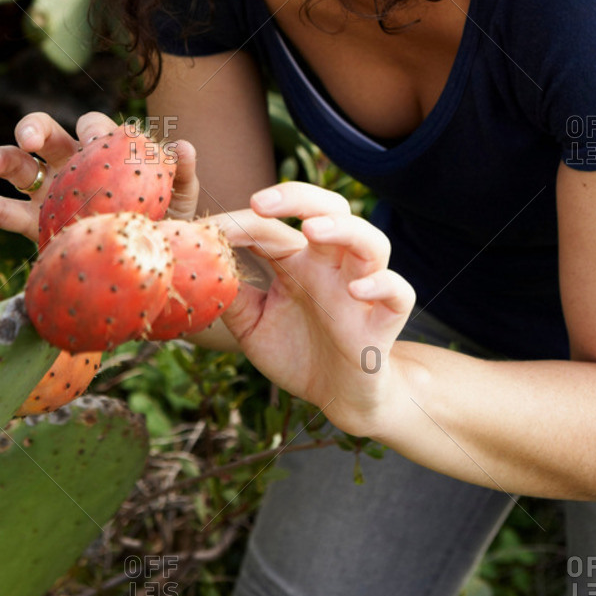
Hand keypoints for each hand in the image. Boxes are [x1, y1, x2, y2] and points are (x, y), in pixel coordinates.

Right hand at [0, 112, 199, 243]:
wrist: (157, 270)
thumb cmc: (170, 226)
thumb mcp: (182, 201)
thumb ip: (182, 173)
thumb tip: (183, 147)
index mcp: (105, 153)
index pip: (93, 127)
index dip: (91, 130)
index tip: (94, 143)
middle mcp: (73, 166)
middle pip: (47, 135)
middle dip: (33, 129)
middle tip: (30, 139)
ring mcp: (50, 194)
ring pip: (20, 167)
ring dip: (2, 158)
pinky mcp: (35, 225)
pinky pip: (2, 212)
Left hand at [215, 181, 415, 434]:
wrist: (337, 398)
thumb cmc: (296, 352)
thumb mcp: (251, 324)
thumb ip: (230, 295)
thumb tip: (196, 267)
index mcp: (299, 261)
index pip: (274, 226)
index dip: (243, 222)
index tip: (209, 230)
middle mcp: (332, 266)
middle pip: (329, 210)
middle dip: (297, 198)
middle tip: (261, 202)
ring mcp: (362, 289)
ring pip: (371, 241)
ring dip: (344, 229)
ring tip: (313, 230)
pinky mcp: (385, 321)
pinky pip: (399, 293)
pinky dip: (382, 285)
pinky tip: (357, 290)